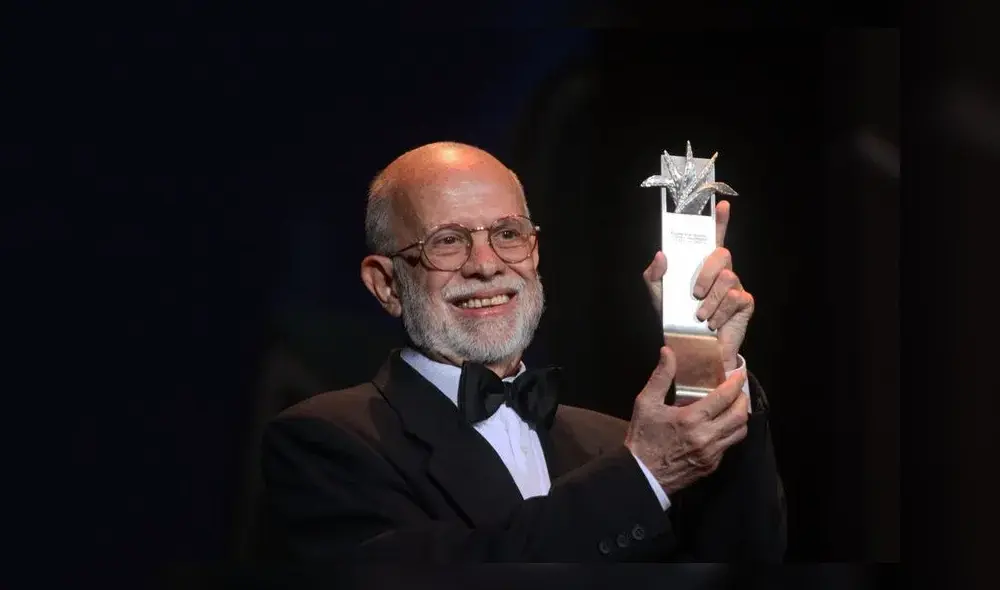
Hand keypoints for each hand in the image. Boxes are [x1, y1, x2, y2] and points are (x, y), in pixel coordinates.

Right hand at [624, 345, 748, 493]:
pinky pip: (729, 445)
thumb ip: (661, 376)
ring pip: (739, 431)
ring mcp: (711, 453)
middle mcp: (707, 436)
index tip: (739, 373)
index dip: (735, 382)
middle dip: (742, 398)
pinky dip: (730, 432)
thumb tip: (668, 352)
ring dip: (740, 416)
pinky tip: (720, 425)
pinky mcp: (712, 465)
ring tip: (733, 406)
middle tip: (737, 389)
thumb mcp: (646, 403)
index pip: (724, 397)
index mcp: (691, 419)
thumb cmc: (643, 437)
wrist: (641, 475)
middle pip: (740, 415)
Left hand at [642, 201, 754, 370]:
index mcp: (701, 265)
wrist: (693, 348)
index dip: (719, 221)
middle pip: (723, 254)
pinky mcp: (745, 304)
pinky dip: (719, 313)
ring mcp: (736, 287)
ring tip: (700, 315)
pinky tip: (712, 323)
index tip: (722, 205)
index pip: (713, 237)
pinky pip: (735, 299)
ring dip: (710, 300)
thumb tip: (661, 255)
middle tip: (694, 294)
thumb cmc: (676, 318)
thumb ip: (654, 275)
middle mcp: (721, 272)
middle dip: (706, 273)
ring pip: (729, 278)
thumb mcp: (659, 296)